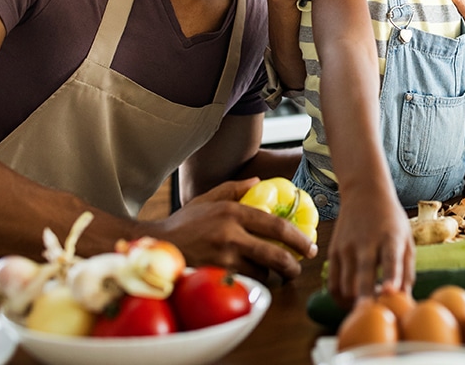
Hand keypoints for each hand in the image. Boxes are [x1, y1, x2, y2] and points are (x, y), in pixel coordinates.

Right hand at [158, 179, 315, 281]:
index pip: (276, 225)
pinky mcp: (215, 277)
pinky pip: (244, 282)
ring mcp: (222, 258)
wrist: (154, 246)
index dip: (298, 238)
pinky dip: (251, 282)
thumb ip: (234, 189)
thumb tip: (259, 182)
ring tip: (268, 271)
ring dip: (268, 274)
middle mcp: (230, 234)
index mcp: (232, 212)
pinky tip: (250, 278)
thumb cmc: (183, 224)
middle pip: (274, 254)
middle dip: (292, 265)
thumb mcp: (207, 199)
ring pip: (260, 272)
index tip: (309, 246)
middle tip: (298, 268)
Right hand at [325, 188, 413, 306]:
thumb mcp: (407, 240)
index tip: (389, 292)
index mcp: (390, 238)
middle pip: (363, 276)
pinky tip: (353, 301)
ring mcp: (347, 248)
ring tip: (369, 305)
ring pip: (346, 286)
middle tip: (370, 318)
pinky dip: (342, 298)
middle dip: (364, 299)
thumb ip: (406, 271)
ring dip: (356, 303)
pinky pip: (333, 284)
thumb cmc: (391, 220)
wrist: (364, 193)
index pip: (390, 259)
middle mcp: (366, 242)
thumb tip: (403, 301)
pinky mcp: (333, 252)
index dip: (390, 277)